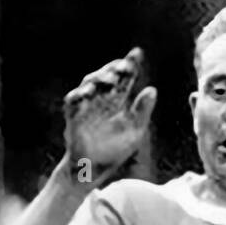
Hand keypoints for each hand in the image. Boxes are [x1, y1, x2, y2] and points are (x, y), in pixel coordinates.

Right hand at [63, 46, 156, 179]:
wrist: (94, 170)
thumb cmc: (114, 151)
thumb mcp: (134, 130)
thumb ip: (142, 111)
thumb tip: (152, 90)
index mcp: (116, 100)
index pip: (123, 78)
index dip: (129, 64)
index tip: (137, 53)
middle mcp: (100, 99)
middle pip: (106, 77)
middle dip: (114, 69)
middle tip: (125, 66)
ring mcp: (85, 106)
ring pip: (88, 85)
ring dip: (99, 79)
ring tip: (111, 77)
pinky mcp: (73, 117)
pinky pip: (73, 102)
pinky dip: (79, 96)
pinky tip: (89, 92)